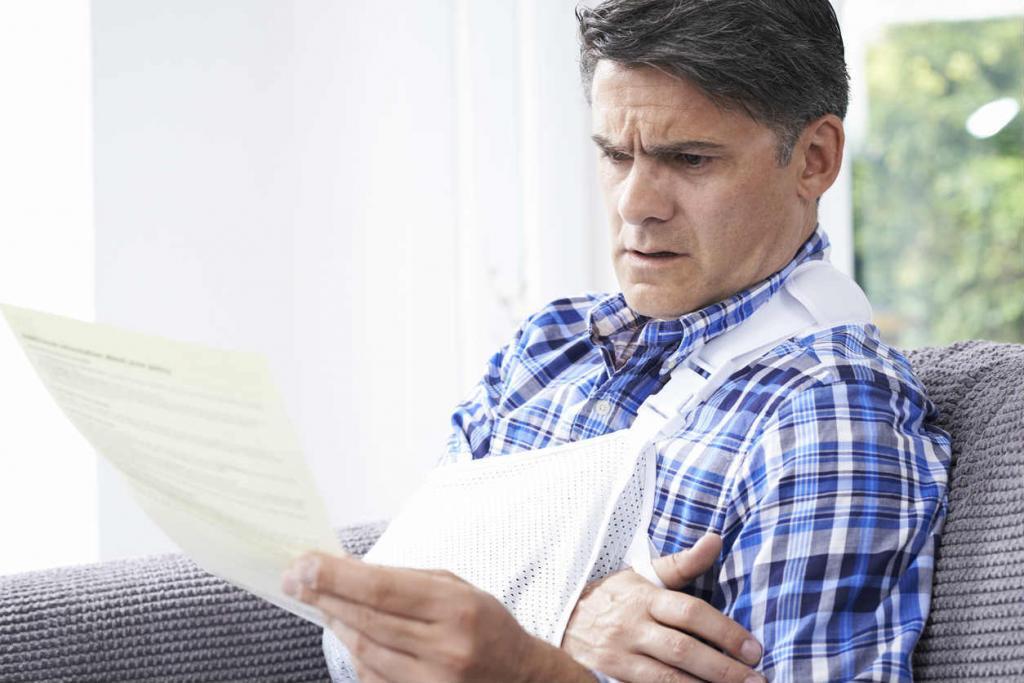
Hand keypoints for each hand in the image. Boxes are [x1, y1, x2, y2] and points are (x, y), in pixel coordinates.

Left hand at [282, 554, 594, 682]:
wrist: (517, 676)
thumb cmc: (486, 624)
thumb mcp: (458, 588)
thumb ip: (407, 579)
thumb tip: (351, 568)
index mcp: (457, 608)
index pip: (384, 590)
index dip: (339, 576)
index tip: (307, 563)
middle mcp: (445, 648)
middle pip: (368, 620)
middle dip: (325, 595)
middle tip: (295, 578)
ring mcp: (432, 681)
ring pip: (365, 650)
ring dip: (336, 623)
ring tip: (316, 600)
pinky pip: (372, 676)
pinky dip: (354, 652)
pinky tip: (345, 631)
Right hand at [562, 533, 764, 682]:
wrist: (558, 620)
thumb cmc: (611, 599)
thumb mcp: (641, 576)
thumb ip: (682, 564)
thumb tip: (716, 540)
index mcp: (644, 598)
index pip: (690, 612)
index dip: (724, 631)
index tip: (754, 649)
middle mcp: (631, 628)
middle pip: (682, 650)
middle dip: (723, 669)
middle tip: (757, 681)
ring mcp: (618, 657)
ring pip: (666, 678)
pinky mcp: (608, 679)